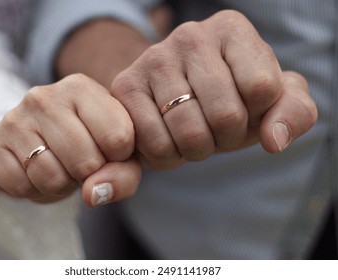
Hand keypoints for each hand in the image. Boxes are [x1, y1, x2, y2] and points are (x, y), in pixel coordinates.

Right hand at [0, 74, 139, 206]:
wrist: (45, 136)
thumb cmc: (91, 141)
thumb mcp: (120, 153)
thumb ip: (124, 175)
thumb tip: (93, 193)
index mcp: (82, 88)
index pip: (118, 138)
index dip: (119, 159)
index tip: (110, 151)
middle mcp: (45, 96)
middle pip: (85, 162)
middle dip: (90, 175)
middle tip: (83, 164)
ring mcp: (15, 117)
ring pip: (51, 177)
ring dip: (62, 186)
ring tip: (62, 167)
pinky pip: (21, 186)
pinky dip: (35, 191)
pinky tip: (39, 172)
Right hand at [111, 10, 316, 169]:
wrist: (174, 95)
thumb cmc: (228, 98)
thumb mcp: (271, 102)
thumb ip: (293, 113)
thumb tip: (273, 140)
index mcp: (232, 29)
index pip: (262, 88)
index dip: (257, 116)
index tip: (243, 109)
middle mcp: (190, 35)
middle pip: (226, 115)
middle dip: (226, 139)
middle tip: (215, 130)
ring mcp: (153, 59)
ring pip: (189, 133)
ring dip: (196, 150)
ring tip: (191, 135)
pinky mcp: (125, 86)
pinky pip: (156, 143)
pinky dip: (168, 156)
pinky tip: (168, 140)